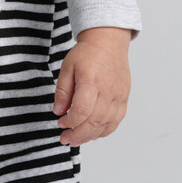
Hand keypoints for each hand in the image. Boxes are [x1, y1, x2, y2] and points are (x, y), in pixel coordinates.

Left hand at [52, 27, 131, 144]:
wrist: (108, 43)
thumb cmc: (87, 53)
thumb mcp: (67, 68)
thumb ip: (62, 91)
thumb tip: (58, 111)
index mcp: (91, 81)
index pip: (82, 111)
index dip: (70, 122)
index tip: (60, 122)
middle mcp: (108, 91)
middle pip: (94, 122)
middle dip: (77, 134)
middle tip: (65, 139)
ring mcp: (118, 96)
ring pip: (105, 125)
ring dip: (89, 136)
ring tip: (76, 140)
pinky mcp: (124, 98)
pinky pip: (116, 121)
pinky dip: (104, 131)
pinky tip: (93, 134)